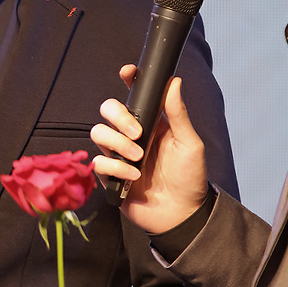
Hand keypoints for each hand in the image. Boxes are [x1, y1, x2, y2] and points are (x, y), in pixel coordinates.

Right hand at [90, 66, 207, 232]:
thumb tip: (174, 81)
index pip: (133, 95)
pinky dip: (115, 168)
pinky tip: (134, 176)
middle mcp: (131, 135)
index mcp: (151, 122)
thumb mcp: (190, 143)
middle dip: (118, 117)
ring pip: (97, 133)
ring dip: (117, 143)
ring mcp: (119, 154)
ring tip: (138, 158)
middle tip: (137, 133)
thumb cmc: (189, 177)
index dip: (127, 80)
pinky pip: (98, 162)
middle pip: (107, 110)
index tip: (127, 72)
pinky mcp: (110, 176)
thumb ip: (179, 114)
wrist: (182, 214)